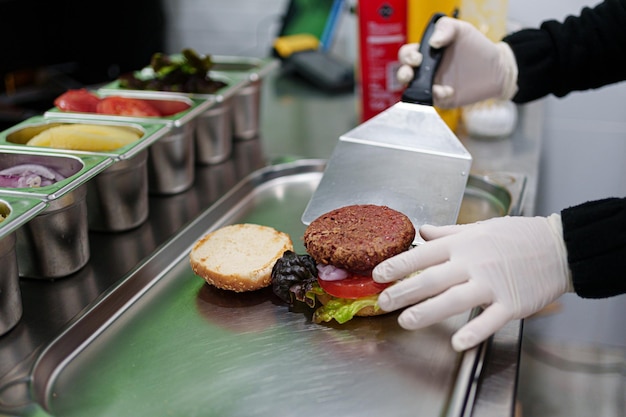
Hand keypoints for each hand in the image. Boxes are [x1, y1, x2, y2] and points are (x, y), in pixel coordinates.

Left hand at [372, 215, 572, 350]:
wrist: (558, 247)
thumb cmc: (517, 236)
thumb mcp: (479, 228)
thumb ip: (449, 233)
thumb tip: (422, 231)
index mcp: (464, 244)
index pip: (424, 254)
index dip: (398, 264)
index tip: (378, 274)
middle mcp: (474, 263)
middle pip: (432, 278)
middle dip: (404, 291)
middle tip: (384, 302)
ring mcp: (492, 284)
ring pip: (454, 299)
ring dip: (428, 311)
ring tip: (406, 321)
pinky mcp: (511, 303)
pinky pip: (489, 320)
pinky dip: (474, 332)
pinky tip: (456, 342)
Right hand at [396, 17, 517, 107]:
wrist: (497, 69)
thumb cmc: (478, 47)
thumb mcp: (462, 30)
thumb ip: (446, 28)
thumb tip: (432, 43)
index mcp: (427, 53)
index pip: (407, 54)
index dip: (407, 57)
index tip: (418, 58)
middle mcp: (427, 70)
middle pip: (403, 74)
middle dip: (403, 74)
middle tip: (410, 74)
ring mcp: (433, 85)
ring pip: (413, 91)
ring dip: (416, 89)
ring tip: (433, 87)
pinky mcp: (442, 99)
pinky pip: (432, 101)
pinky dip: (437, 97)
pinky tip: (449, 91)